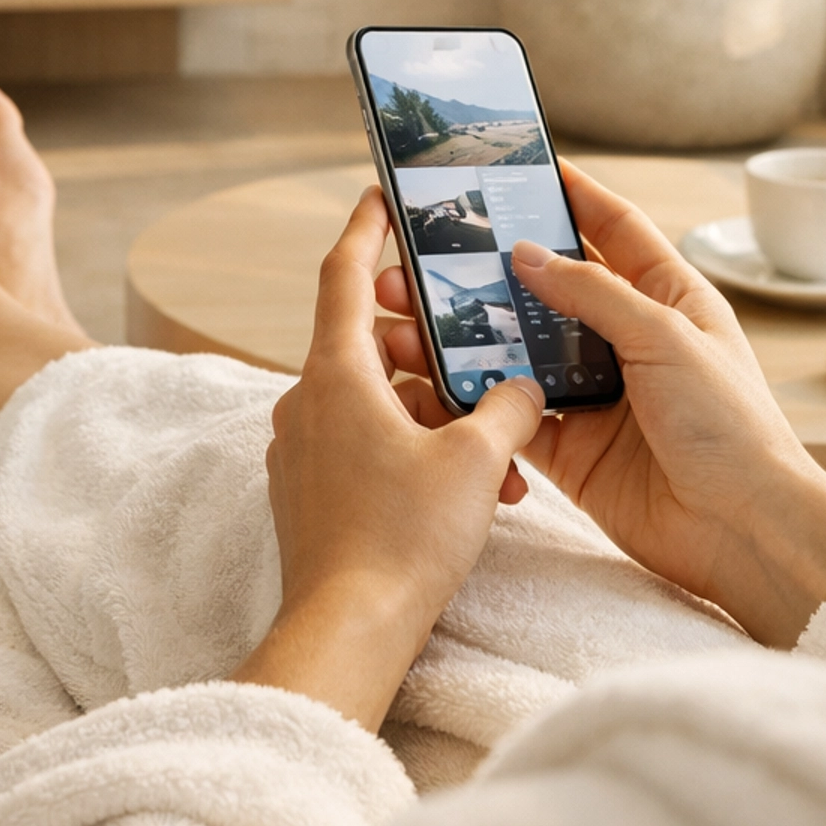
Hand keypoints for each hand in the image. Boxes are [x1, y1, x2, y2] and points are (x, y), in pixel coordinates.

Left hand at [234, 189, 544, 731]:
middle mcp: (305, 403)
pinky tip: (473, 491)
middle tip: (482, 346)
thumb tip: (524, 388)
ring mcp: (301, 451)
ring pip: (378, 407)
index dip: (364, 228)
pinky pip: (366, 449)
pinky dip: (416, 454)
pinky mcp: (310, 495)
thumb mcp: (477, 460)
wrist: (348, 630)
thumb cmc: (403, 538)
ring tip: (503, 454)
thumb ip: (509, 408)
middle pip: (372, 346)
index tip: (379, 195)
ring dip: (439, 417)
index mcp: (335, 374)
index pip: (343, 274)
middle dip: (436, 350)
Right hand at [378, 163, 825, 646]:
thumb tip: (528, 254)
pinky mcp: (571, 449)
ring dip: (472, 335)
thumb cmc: (731, 428)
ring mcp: (597, 396)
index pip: (614, 229)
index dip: (572, 195)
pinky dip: (477, 399)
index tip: (526, 166)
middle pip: (551, 289)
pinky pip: (512, 414)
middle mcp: (629, 341)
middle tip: (437, 250)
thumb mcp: (667, 338)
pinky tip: (435, 381)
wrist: (742, 532)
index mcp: (668, 299)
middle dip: (496, 269)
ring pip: (521, 351)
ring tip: (415, 318)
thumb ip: (594, 294)